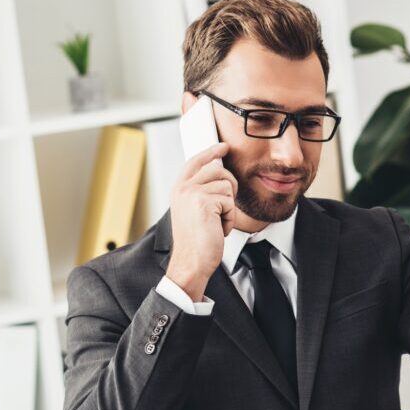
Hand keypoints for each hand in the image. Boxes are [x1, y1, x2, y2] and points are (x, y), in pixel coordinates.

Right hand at [165, 142, 237, 301]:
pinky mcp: (204, 202)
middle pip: (218, 170)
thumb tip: (219, 173)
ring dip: (229, 208)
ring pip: (227, 186)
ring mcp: (192, 193)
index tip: (223, 147)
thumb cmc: (195, 241)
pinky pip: (230, 202)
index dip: (211, 152)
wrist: (191, 262)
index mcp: (179, 189)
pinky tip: (219, 229)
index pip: (195, 161)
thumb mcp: (193, 211)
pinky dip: (230, 219)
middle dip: (229, 188)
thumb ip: (200, 191)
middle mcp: (183, 188)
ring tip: (217, 223)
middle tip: (224, 209)